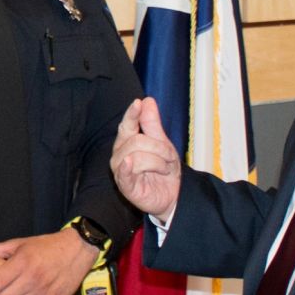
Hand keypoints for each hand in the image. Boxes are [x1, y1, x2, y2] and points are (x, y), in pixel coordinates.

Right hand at [112, 97, 180, 220]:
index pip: (127, 125)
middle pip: (137, 141)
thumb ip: (152, 123)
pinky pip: (124, 174)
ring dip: (158, 162)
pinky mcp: (125, 186)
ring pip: (137, 156)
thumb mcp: (162, 143)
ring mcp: (121, 170)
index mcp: (127, 141)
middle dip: (160, 148)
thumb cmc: (164, 168)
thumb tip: (147, 100)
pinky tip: (129, 162)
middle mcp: (120, 154)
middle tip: (170, 158)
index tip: (137, 103)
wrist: (173, 194)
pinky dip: (127, 167)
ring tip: (164, 169)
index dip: (132, 114)